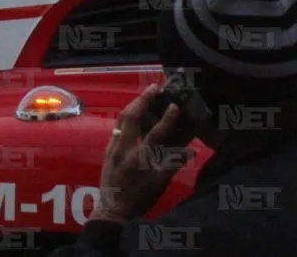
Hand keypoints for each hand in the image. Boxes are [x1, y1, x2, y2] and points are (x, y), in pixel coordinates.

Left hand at [90, 83, 196, 224]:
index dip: (166, 119)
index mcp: (139, 158)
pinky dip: (127, 116)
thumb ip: (173, 165)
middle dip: (143, 99)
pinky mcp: (108, 148)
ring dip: (133, 105)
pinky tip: (134, 113)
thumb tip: (190, 150)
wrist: (113, 209)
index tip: (175, 105)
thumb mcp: (160, 185)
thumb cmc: (139, 198)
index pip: (155, 133)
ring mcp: (113, 146)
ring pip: (121, 119)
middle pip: (130, 117)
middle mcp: (123, 148)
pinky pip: (117, 126)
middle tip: (155, 88)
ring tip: (146, 95)